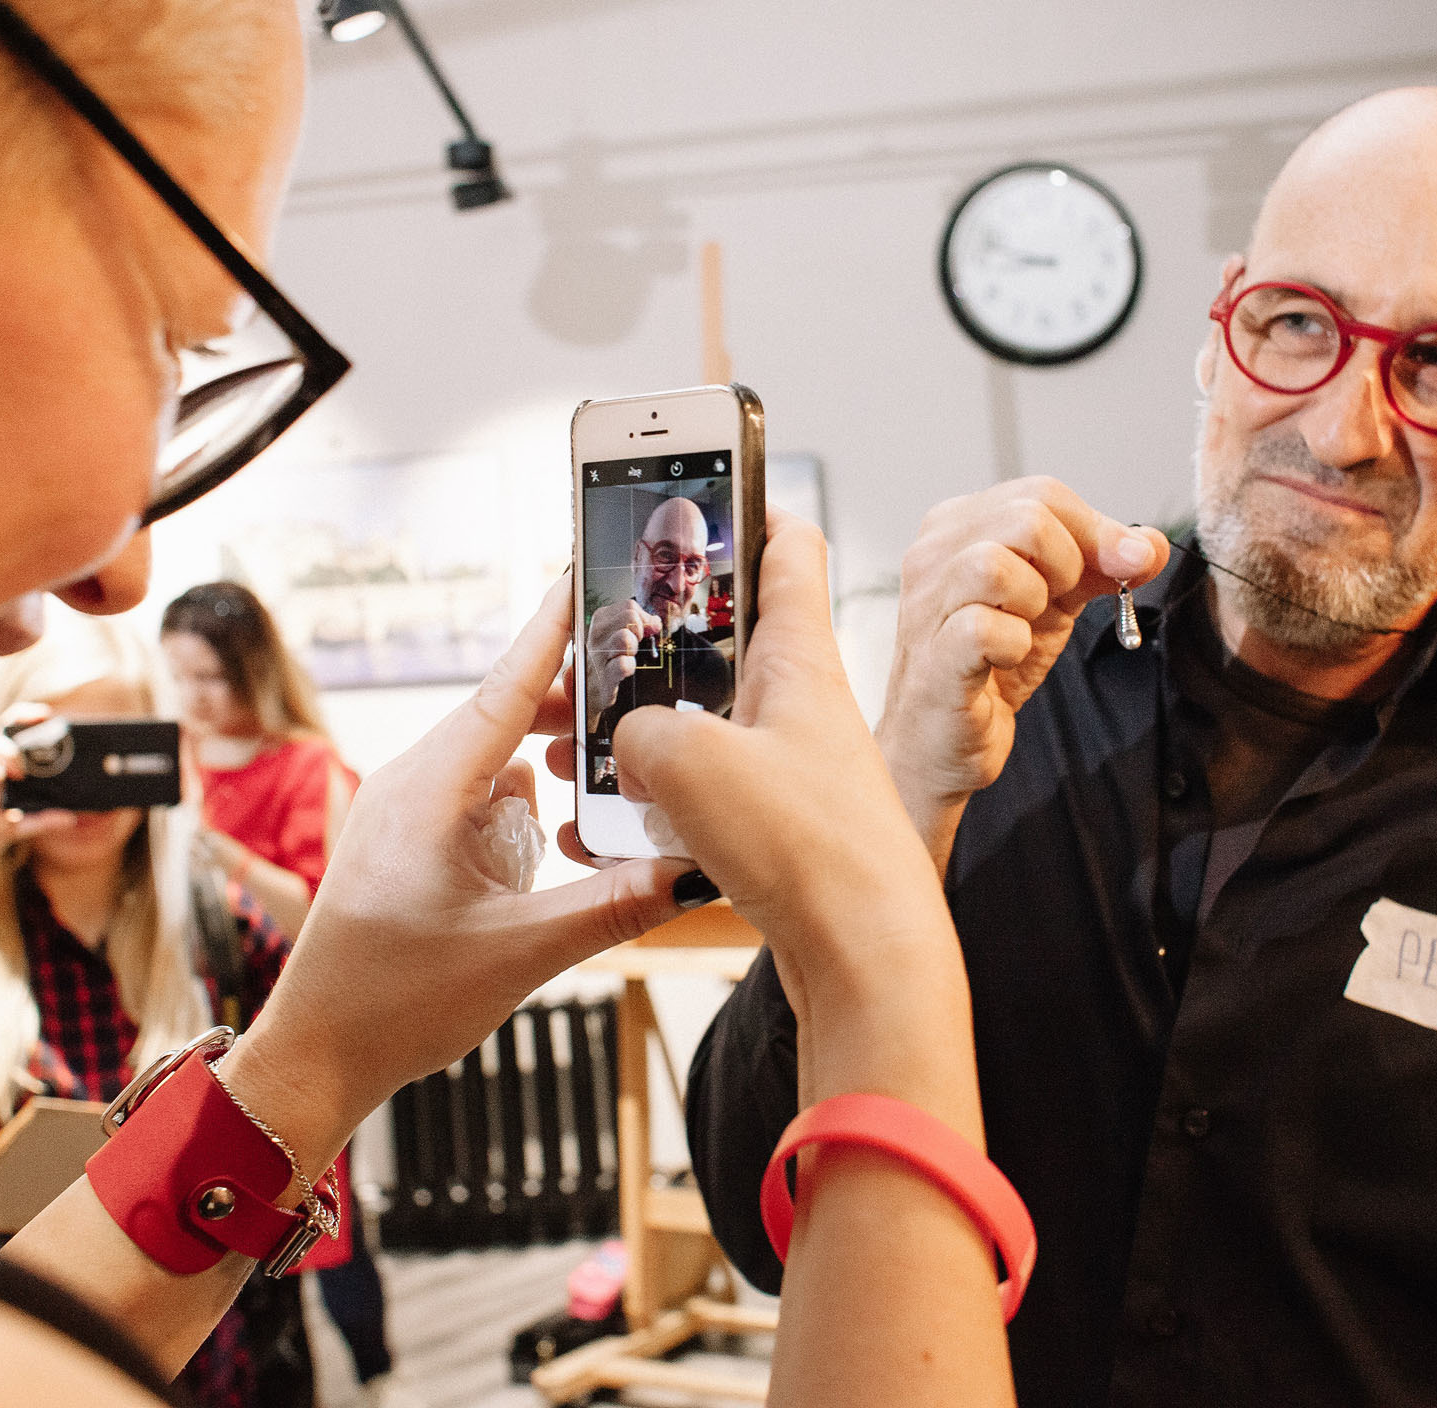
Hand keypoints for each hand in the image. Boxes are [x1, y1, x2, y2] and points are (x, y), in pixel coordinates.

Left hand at [218, 575, 690, 1170]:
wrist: (318, 1054)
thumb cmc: (392, 1002)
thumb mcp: (520, 955)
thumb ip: (612, 906)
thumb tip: (695, 872)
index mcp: (430, 790)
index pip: (508, 685)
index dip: (554, 627)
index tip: (586, 570)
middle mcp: (413, 783)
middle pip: (509, 712)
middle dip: (576, 704)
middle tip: (646, 691)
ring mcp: (407, 809)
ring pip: (496, 756)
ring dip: (551, 761)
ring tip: (612, 775)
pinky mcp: (410, 839)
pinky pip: (478, 794)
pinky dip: (522, 800)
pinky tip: (557, 834)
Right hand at [584, 598, 658, 725]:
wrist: (590, 691)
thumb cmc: (609, 659)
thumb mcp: (620, 633)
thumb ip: (639, 622)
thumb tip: (656, 622)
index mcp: (600, 619)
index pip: (629, 606)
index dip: (643, 619)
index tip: (643, 632)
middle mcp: (596, 634)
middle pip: (630, 616)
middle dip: (640, 630)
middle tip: (635, 645)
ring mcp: (598, 656)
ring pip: (626, 637)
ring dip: (634, 648)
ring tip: (629, 656)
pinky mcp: (604, 677)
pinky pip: (623, 664)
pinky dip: (630, 666)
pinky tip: (627, 670)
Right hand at [613, 515, 955, 1027]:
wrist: (869, 956)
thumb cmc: (810, 848)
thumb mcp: (687, 762)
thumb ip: (635, 731)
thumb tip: (627, 749)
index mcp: (797, 658)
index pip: (787, 546)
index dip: (747, 503)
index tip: (701, 480)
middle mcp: (798, 704)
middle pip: (720, 639)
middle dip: (647, 639)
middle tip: (583, 643)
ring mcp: (790, 767)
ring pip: (698, 723)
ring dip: (632, 730)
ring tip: (567, 743)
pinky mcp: (778, 828)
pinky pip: (698, 795)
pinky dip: (646, 805)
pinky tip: (599, 830)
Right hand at [877, 477, 1166, 870]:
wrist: (945, 741)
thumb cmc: (990, 664)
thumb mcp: (1055, 601)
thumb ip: (1100, 566)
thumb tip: (1151, 545)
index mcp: (959, 524)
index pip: (1043, 493)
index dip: (1096, 531)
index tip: (1124, 568)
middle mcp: (933, 553)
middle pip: (1026, 515)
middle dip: (1068, 563)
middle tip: (1057, 604)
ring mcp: (927, 603)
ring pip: (997, 564)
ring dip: (1036, 601)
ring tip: (1025, 628)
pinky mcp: (933, 655)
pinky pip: (986, 629)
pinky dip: (1015, 646)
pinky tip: (1006, 661)